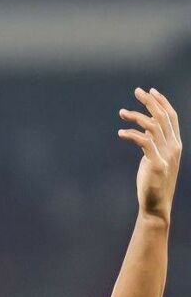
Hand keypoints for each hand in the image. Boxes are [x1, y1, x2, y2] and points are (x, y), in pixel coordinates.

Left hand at [118, 87, 181, 224]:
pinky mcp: (156, 164)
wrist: (156, 205)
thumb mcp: (156, 158)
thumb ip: (153, 143)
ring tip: (122, 113)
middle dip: (150, 101)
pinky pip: (144, 141)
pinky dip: (131, 134)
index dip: (162, 102)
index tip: (150, 91)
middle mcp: (173, 147)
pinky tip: (120, 133)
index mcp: (175, 144)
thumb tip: (144, 130)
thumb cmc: (153, 182)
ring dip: (136, 116)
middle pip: (163, 117)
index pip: (171, 117)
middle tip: (136, 91)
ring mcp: (166, 155)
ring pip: (153, 126)